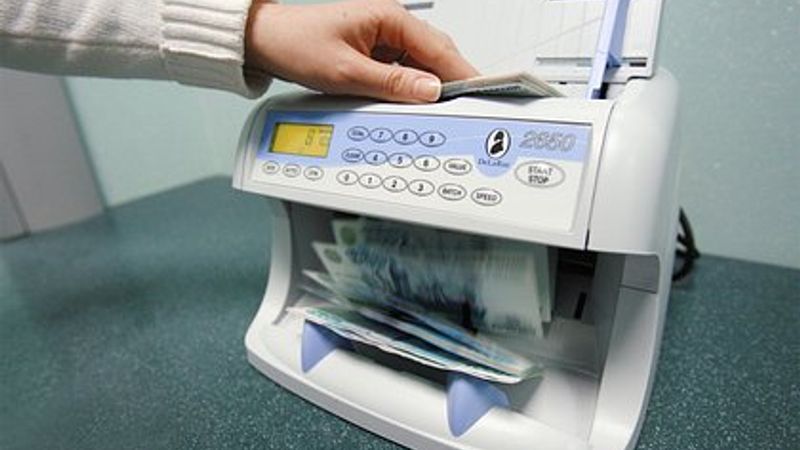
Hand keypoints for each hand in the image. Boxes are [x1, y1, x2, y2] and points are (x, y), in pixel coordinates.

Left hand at [245, 0, 478, 102]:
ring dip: (426, 84)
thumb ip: (392, 83)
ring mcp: (384, 35)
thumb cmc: (297, 45)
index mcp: (389, 17)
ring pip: (420, 62)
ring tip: (434, 108)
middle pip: (435, 53)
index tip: (482, 91)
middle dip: (448, 80)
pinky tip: (409, 100)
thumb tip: (430, 91)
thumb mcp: (347, 72)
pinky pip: (402, 67)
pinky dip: (409, 84)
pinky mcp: (375, 49)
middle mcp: (390, 22)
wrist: (268, 42)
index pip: (439, 48)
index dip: (462, 73)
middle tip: (462, 107)